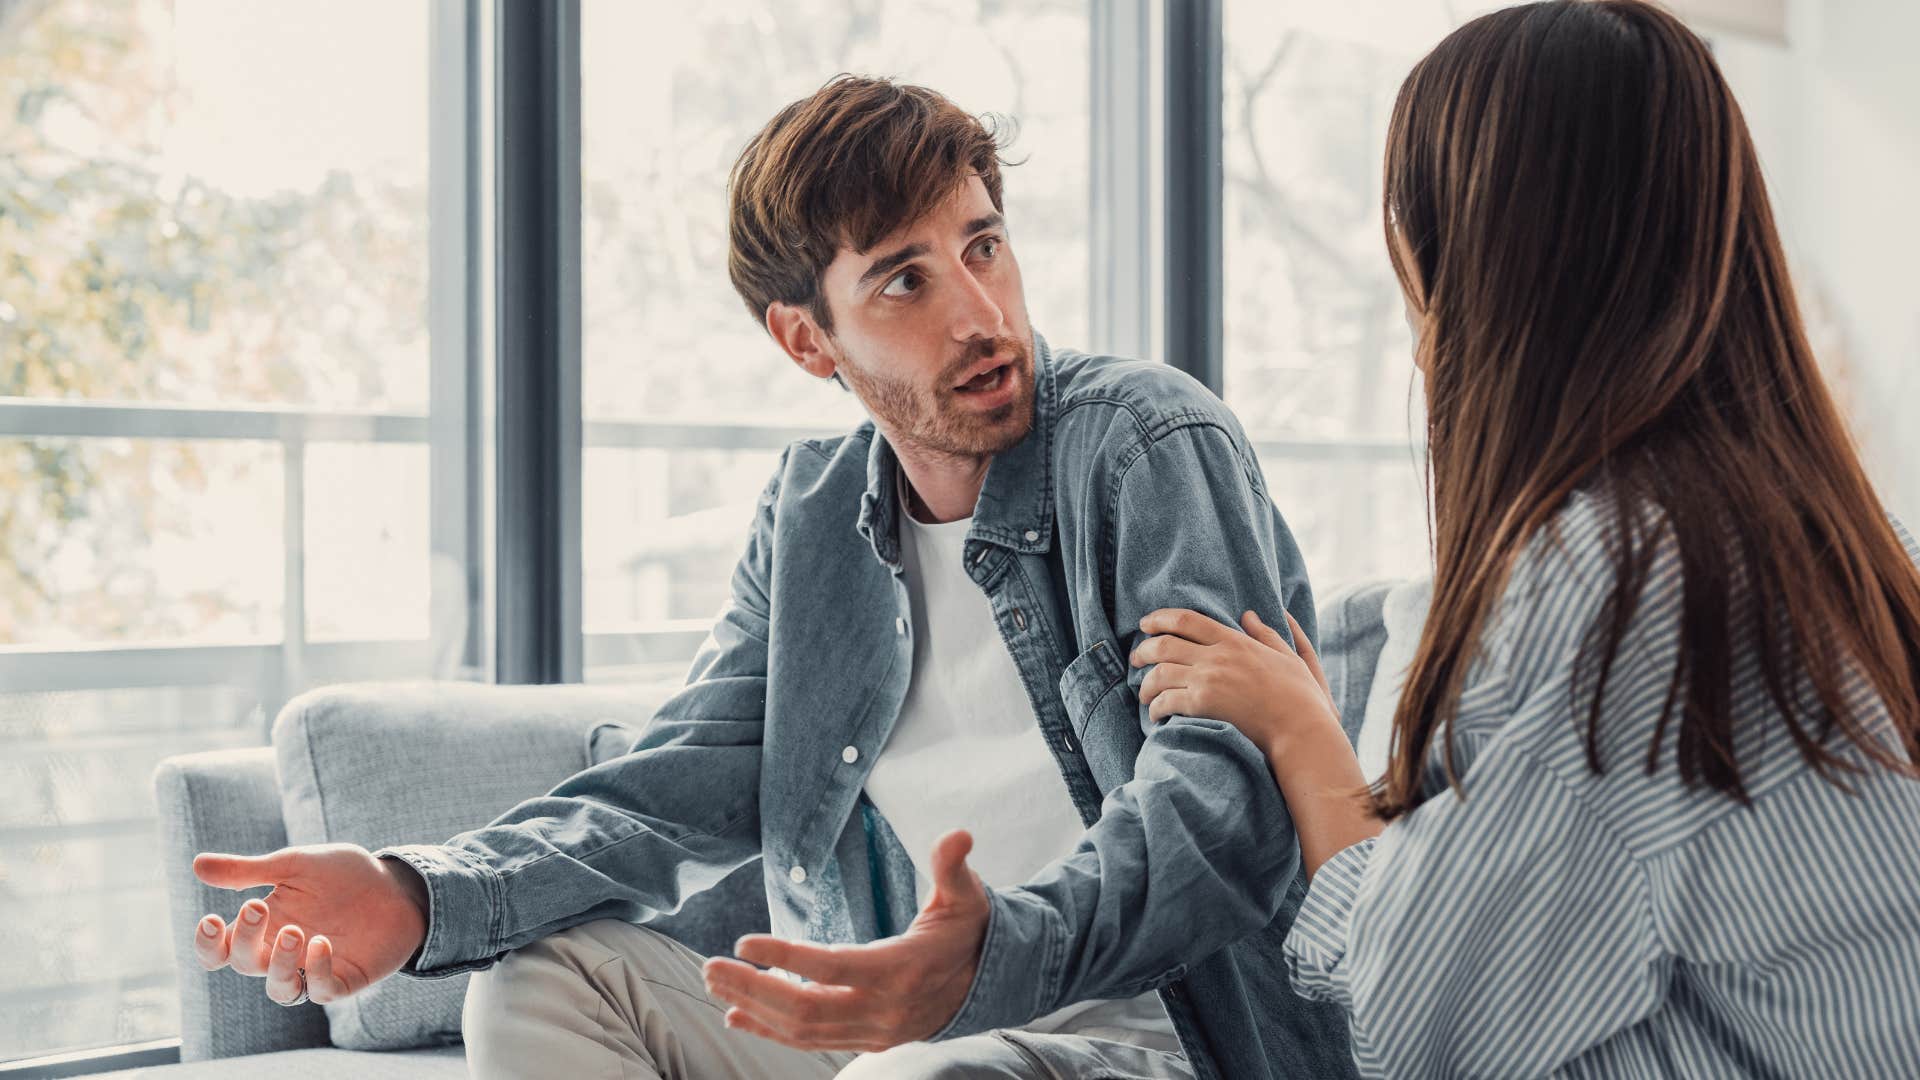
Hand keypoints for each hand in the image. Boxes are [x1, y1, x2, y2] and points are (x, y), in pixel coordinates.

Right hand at [192, 843, 429, 1005]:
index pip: (221, 951)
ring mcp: (312, 970)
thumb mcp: (294, 864)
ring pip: (280, 989)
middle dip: (246, 940)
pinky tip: (322, 944)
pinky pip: (322, 991)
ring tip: (294, 932)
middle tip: (258, 906)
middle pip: (245, 965)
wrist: (396, 884)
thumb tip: (197, 865)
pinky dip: (318, 972)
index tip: (212, 920)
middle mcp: (281, 954)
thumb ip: (248, 870)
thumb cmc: (341, 875)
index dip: (208, 945)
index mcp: (263, 928)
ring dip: (280, 965)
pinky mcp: (345, 980)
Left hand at [703, 830, 988, 1051]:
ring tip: (715, 984)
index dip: (785, 958)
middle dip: (752, 988)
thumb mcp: (966, 896)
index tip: (742, 942)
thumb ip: (953, 866)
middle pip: (805, 1008)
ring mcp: (874, 1031)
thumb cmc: (967, 931)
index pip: (832, 968)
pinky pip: (811, 1041)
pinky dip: (771, 1031)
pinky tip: (738, 1015)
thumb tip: (957, 835)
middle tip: (709, 966)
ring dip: (754, 1007)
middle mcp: (883, 1009)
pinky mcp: (867, 1041)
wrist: (988, 983)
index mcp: (900, 969)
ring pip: (802, 1030)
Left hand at [1135, 608, 1379, 875]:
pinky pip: (1166, 700)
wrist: (1300, 728)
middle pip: (1164, 644)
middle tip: (1135, 658)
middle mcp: (1216, 656)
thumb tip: (1249, 615)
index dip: (1160, 619)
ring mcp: (1208, 679)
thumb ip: (1267, 633)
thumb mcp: (1288, 656)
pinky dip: (1156, 707)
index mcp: (1234, 640)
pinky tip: (1156, 714)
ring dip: (1146, 683)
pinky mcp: (1202, 704)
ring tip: (1143, 693)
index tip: (1146, 624)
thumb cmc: (1300, 696)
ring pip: (1160, 673)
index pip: (1187, 620)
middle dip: (1143, 650)